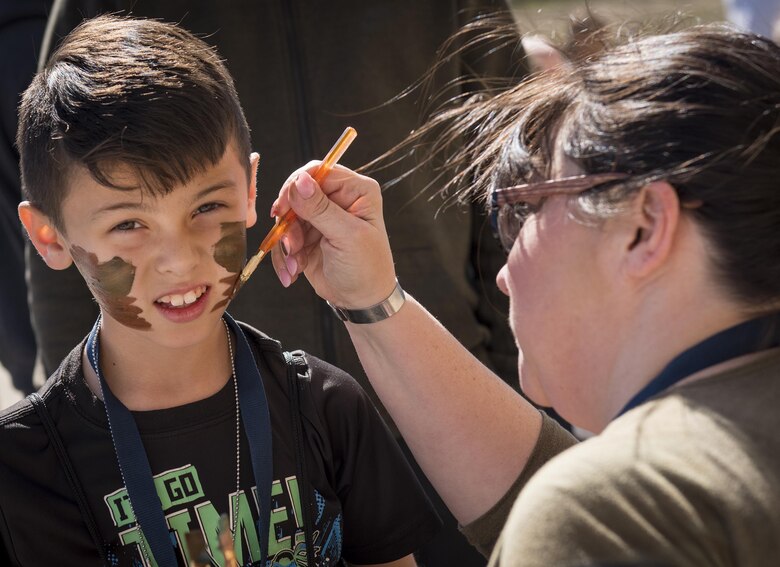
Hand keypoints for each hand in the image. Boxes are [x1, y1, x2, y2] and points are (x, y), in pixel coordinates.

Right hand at [270, 162, 396, 308]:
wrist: (362, 301)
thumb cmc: (366, 268)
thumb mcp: (346, 237)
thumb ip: (320, 208)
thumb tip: (299, 180)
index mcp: (356, 190)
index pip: (318, 172)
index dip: (295, 187)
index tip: (283, 210)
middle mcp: (337, 199)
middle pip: (296, 195)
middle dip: (289, 224)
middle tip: (292, 246)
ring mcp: (320, 218)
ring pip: (286, 219)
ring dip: (287, 245)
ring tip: (296, 265)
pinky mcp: (306, 236)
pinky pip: (284, 238)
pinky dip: (285, 256)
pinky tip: (293, 272)